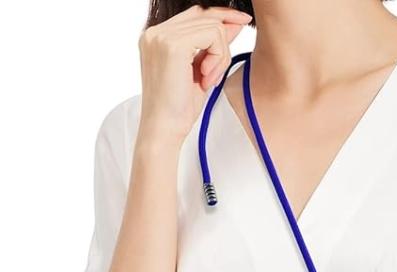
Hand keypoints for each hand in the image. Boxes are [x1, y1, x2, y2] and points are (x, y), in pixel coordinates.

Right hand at [138, 5, 250, 146]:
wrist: (163, 132)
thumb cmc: (178, 109)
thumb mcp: (199, 69)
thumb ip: (212, 44)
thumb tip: (236, 21)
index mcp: (154, 37)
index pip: (194, 14)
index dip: (220, 19)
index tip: (242, 24)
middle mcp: (154, 33)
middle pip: (205, 15)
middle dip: (222, 41)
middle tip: (215, 74)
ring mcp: (161, 37)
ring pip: (213, 26)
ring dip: (221, 55)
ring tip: (208, 81)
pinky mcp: (173, 45)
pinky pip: (213, 35)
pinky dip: (219, 57)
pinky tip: (207, 79)